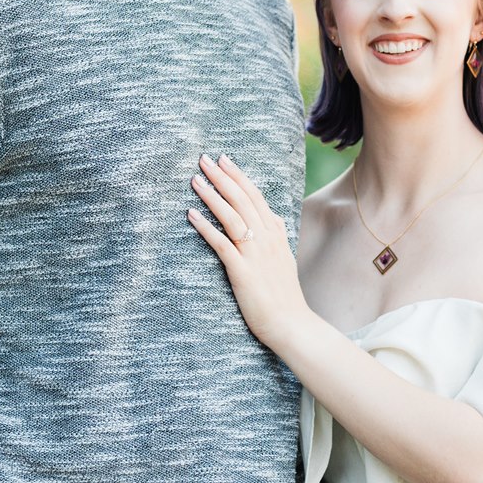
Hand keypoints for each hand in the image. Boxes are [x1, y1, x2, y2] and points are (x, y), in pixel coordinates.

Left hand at [188, 154, 311, 349]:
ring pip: (231, 216)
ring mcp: (255, 254)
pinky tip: (191, 214)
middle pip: (242, 199)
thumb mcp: (285, 258)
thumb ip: (278, 237)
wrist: (291, 323)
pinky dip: (205, 227)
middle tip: (204, 159)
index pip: (255, 196)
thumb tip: (274, 219)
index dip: (238, 176)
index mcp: (276, 234)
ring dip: (212, 195)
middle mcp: (266, 238)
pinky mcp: (242, 271)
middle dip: (222, 177)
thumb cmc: (284, 295)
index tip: (224, 160)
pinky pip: (221, 244)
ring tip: (195, 180)